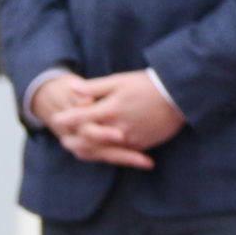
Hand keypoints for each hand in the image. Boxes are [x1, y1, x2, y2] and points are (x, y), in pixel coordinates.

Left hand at [68, 70, 184, 166]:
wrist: (179, 96)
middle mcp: (117, 128)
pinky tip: (102, 150)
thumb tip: (72, 89)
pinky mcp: (140, 145)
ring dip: (87, 149)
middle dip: (72, 139)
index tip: (56, 119)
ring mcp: (129, 139)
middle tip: (62, 138)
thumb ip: (94, 88)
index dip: (66, 119)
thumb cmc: (148, 84)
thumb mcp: (120, 80)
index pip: (80, 118)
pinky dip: (107, 152)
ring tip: (77, 146)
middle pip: (87, 140)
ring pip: (101, 151)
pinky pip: (119, 153)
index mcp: (110, 110)